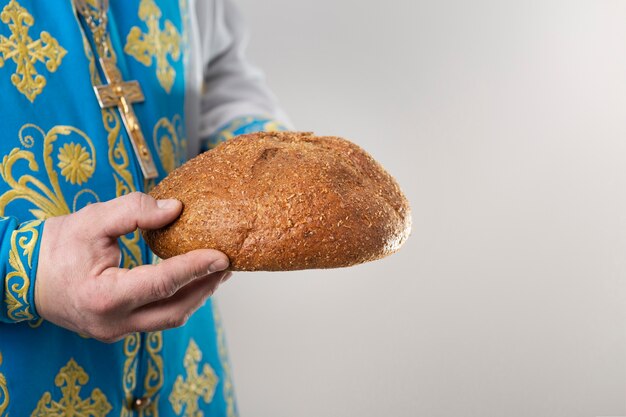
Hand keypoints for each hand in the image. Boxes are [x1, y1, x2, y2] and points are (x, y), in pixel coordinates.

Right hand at [34, 192, 230, 342]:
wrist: (24, 274)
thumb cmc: (55, 247)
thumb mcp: (91, 219)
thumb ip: (134, 211)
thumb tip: (175, 209)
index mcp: (105, 297)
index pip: (163, 283)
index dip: (195, 268)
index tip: (222, 255)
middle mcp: (112, 323)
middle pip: (174, 310)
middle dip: (205, 286)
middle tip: (227, 263)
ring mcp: (114, 331)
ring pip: (168, 318)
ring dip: (196, 295)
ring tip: (216, 271)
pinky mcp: (117, 328)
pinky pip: (156, 318)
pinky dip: (178, 299)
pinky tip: (191, 281)